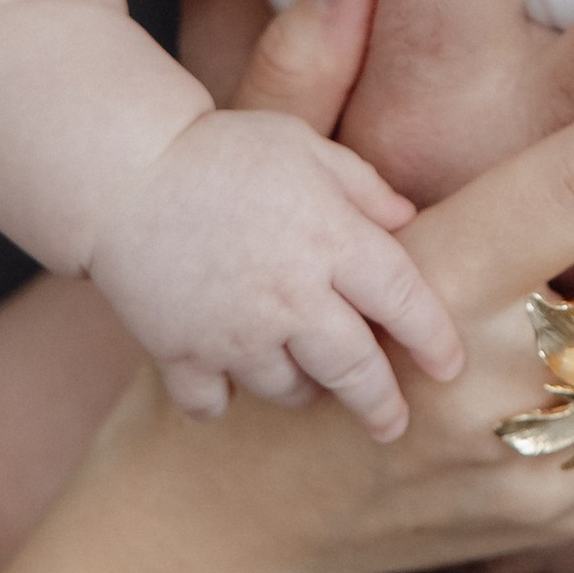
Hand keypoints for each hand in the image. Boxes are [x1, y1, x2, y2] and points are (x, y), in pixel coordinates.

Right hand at [87, 111, 455, 437]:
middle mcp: (291, 295)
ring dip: (302, 389)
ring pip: (288, 391)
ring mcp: (235, 330)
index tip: (450, 367)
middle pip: (355, 370)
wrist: (123, 169)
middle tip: (391, 424)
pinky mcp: (181, 352)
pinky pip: (213, 402)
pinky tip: (226, 379)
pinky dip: (221, 398)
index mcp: (331, 240)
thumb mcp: (305, 147)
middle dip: (381, 405)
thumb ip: (364, 187)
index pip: (405, 302)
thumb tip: (410, 220)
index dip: (434, 340)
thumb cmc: (223, 149)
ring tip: (304, 376)